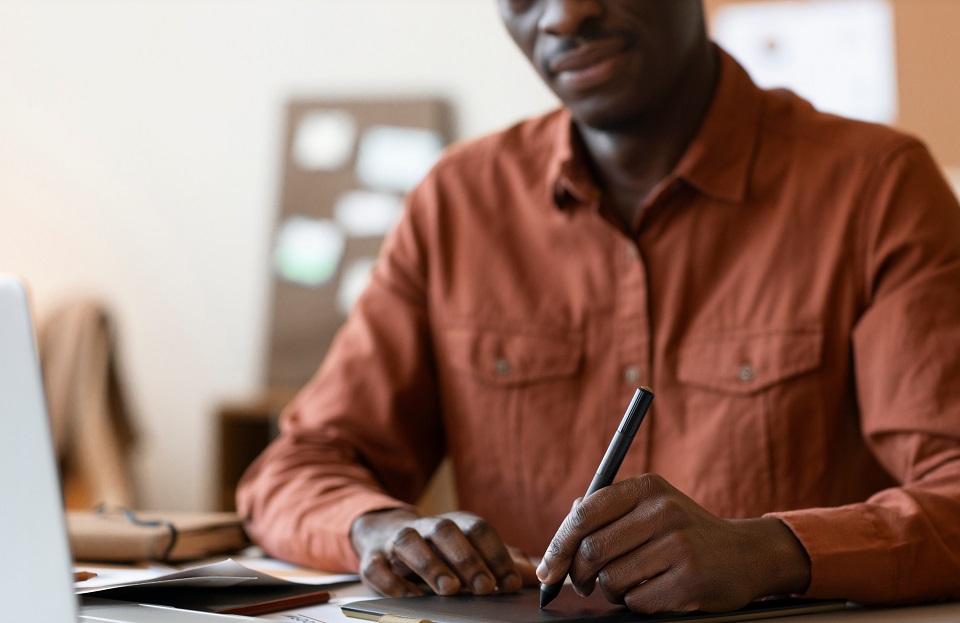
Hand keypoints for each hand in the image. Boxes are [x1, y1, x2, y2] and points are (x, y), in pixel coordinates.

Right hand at [350, 508, 537, 596]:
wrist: (385, 533)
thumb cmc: (440, 547)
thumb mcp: (472, 550)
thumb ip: (504, 561)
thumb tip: (543, 574)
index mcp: (456, 523)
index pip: (479, 530)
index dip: (496, 554)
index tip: (510, 582)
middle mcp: (427, 526)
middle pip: (447, 532)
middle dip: (467, 559)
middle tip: (484, 587)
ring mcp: (397, 540)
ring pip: (410, 542)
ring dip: (430, 564)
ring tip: (449, 589)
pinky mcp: (372, 557)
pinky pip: (377, 566)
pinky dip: (393, 581)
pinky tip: (410, 596)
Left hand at [536, 474, 810, 612]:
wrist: (744, 554)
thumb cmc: (684, 531)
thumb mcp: (650, 505)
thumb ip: (607, 510)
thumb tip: (564, 528)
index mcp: (647, 487)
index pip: (585, 514)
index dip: (558, 544)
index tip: (547, 568)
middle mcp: (663, 511)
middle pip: (592, 551)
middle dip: (577, 575)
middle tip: (580, 584)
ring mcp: (679, 545)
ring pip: (611, 580)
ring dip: (609, 591)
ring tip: (625, 584)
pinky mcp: (689, 580)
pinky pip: (636, 601)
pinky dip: (633, 603)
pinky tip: (650, 592)